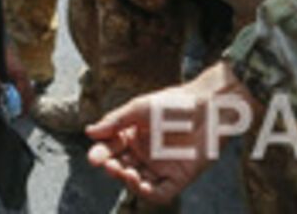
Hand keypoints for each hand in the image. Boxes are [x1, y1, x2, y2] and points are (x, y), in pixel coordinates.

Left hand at [0, 29, 33, 113]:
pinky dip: (16, 89)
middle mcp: (22, 71)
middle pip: (29, 93)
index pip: (25, 97)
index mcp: (18, 74)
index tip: (14, 118)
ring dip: (19, 97)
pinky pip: (20, 80)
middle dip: (23, 105)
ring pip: (25, 86)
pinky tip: (6, 90)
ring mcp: (19, 66)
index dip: (20, 109)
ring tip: (8, 105)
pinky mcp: (14, 63)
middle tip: (13, 114)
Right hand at [85, 62, 257, 204]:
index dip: (101, 154)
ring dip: (129, 182)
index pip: (111, 148)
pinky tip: (141, 185)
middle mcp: (145, 154)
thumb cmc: (173, 103)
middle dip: (113, 169)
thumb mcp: (139, 108)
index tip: (94, 157)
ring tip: (127, 173)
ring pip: (138, 182)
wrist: (207, 107)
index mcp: (133, 136)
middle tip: (110, 166)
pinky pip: (161, 192)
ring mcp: (161, 167)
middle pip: (122, 167)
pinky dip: (150, 194)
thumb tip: (89, 132)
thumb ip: (115, 122)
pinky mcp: (179, 177)